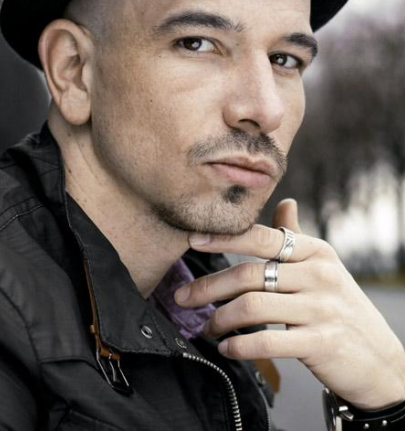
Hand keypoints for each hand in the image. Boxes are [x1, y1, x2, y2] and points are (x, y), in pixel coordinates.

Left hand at [175, 199, 404, 409]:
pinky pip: (267, 340)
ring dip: (220, 318)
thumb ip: (297, 237)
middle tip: (183, 297)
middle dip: (208, 286)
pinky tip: (227, 348)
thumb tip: (285, 202)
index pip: (261, 237)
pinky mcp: (320, 343)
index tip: (192, 239)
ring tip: (207, 327)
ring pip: (253, 306)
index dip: (223, 237)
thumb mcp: (325, 267)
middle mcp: (319, 274)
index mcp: (316, 251)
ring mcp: (321, 309)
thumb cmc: (342, 308)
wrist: (381, 361)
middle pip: (249, 273)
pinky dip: (239, 346)